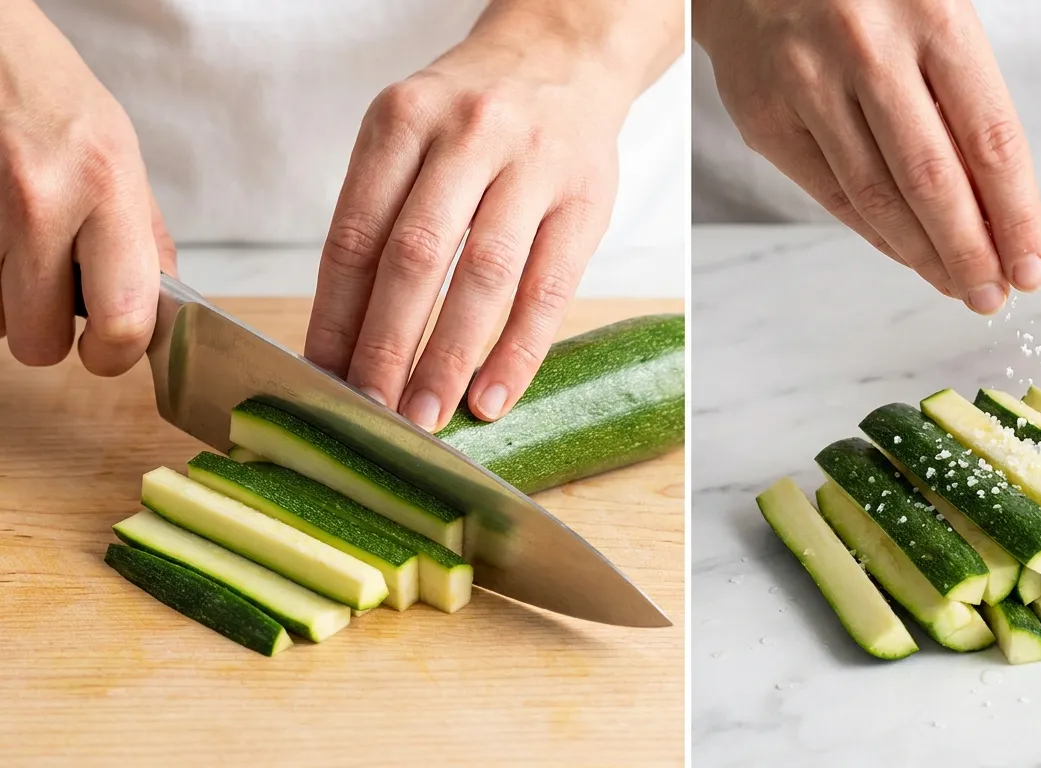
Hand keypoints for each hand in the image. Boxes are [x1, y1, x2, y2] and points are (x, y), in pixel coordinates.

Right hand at [0, 2, 170, 374]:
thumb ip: (144, 237)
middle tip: (55, 301)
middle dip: (47, 335)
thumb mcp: (120, 154)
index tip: (108, 350)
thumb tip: (161, 309)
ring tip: (21, 248)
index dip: (115, 355)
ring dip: (8, 301)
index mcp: (106, 186)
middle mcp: (42, 200)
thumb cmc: (53, 97)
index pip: (124, 318)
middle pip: (39, 341)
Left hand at [305, 2, 678, 429]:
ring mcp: (532, 165)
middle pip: (415, 256)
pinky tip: (493, 394)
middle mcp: (466, 134)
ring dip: (450, 356)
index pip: (356, 234)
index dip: (335, 315)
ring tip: (427, 414)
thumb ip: (381, 215)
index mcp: (402, 120)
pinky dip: (518, 350)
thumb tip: (346, 335)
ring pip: (484, 275)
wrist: (566, 56)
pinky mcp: (586, 199)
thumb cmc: (474, 116)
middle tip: (370, 410)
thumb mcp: (412, 133)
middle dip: (387, 345)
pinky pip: (549, 287)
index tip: (322, 377)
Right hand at [694, 0, 1040, 313]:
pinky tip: (905, 254)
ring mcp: (809, 85)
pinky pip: (830, 194)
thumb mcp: (933, 12)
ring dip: (924, 256)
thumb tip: (999, 203)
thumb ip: (963, 94)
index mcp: (933, 15)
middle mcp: (869, 49)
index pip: (990, 139)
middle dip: (971, 253)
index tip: (1032, 266)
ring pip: (878, 198)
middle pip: (933, 181)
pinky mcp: (766, 117)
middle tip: (993, 296)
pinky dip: (874, 234)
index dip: (1016, 216)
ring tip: (957, 287)